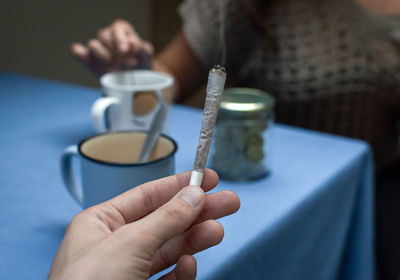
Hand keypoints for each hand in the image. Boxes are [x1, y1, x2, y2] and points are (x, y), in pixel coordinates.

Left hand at [48, 169, 239, 279]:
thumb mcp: (130, 243)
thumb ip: (166, 218)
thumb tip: (194, 194)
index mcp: (100, 223)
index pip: (147, 195)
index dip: (179, 185)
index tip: (207, 178)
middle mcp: (113, 245)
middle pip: (165, 221)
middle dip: (196, 212)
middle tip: (227, 202)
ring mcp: (126, 271)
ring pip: (169, 249)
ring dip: (194, 240)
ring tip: (217, 231)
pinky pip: (167, 277)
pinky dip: (180, 272)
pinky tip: (188, 266)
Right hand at [71, 19, 153, 75]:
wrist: (134, 83)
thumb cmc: (141, 65)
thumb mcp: (147, 57)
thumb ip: (143, 48)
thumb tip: (132, 43)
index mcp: (122, 30)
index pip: (117, 27)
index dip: (121, 39)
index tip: (126, 51)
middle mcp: (108, 36)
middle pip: (104, 35)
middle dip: (114, 50)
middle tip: (125, 63)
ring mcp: (97, 47)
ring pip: (93, 44)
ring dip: (104, 56)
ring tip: (115, 66)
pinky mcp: (89, 59)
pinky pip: (77, 51)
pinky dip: (81, 55)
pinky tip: (88, 60)